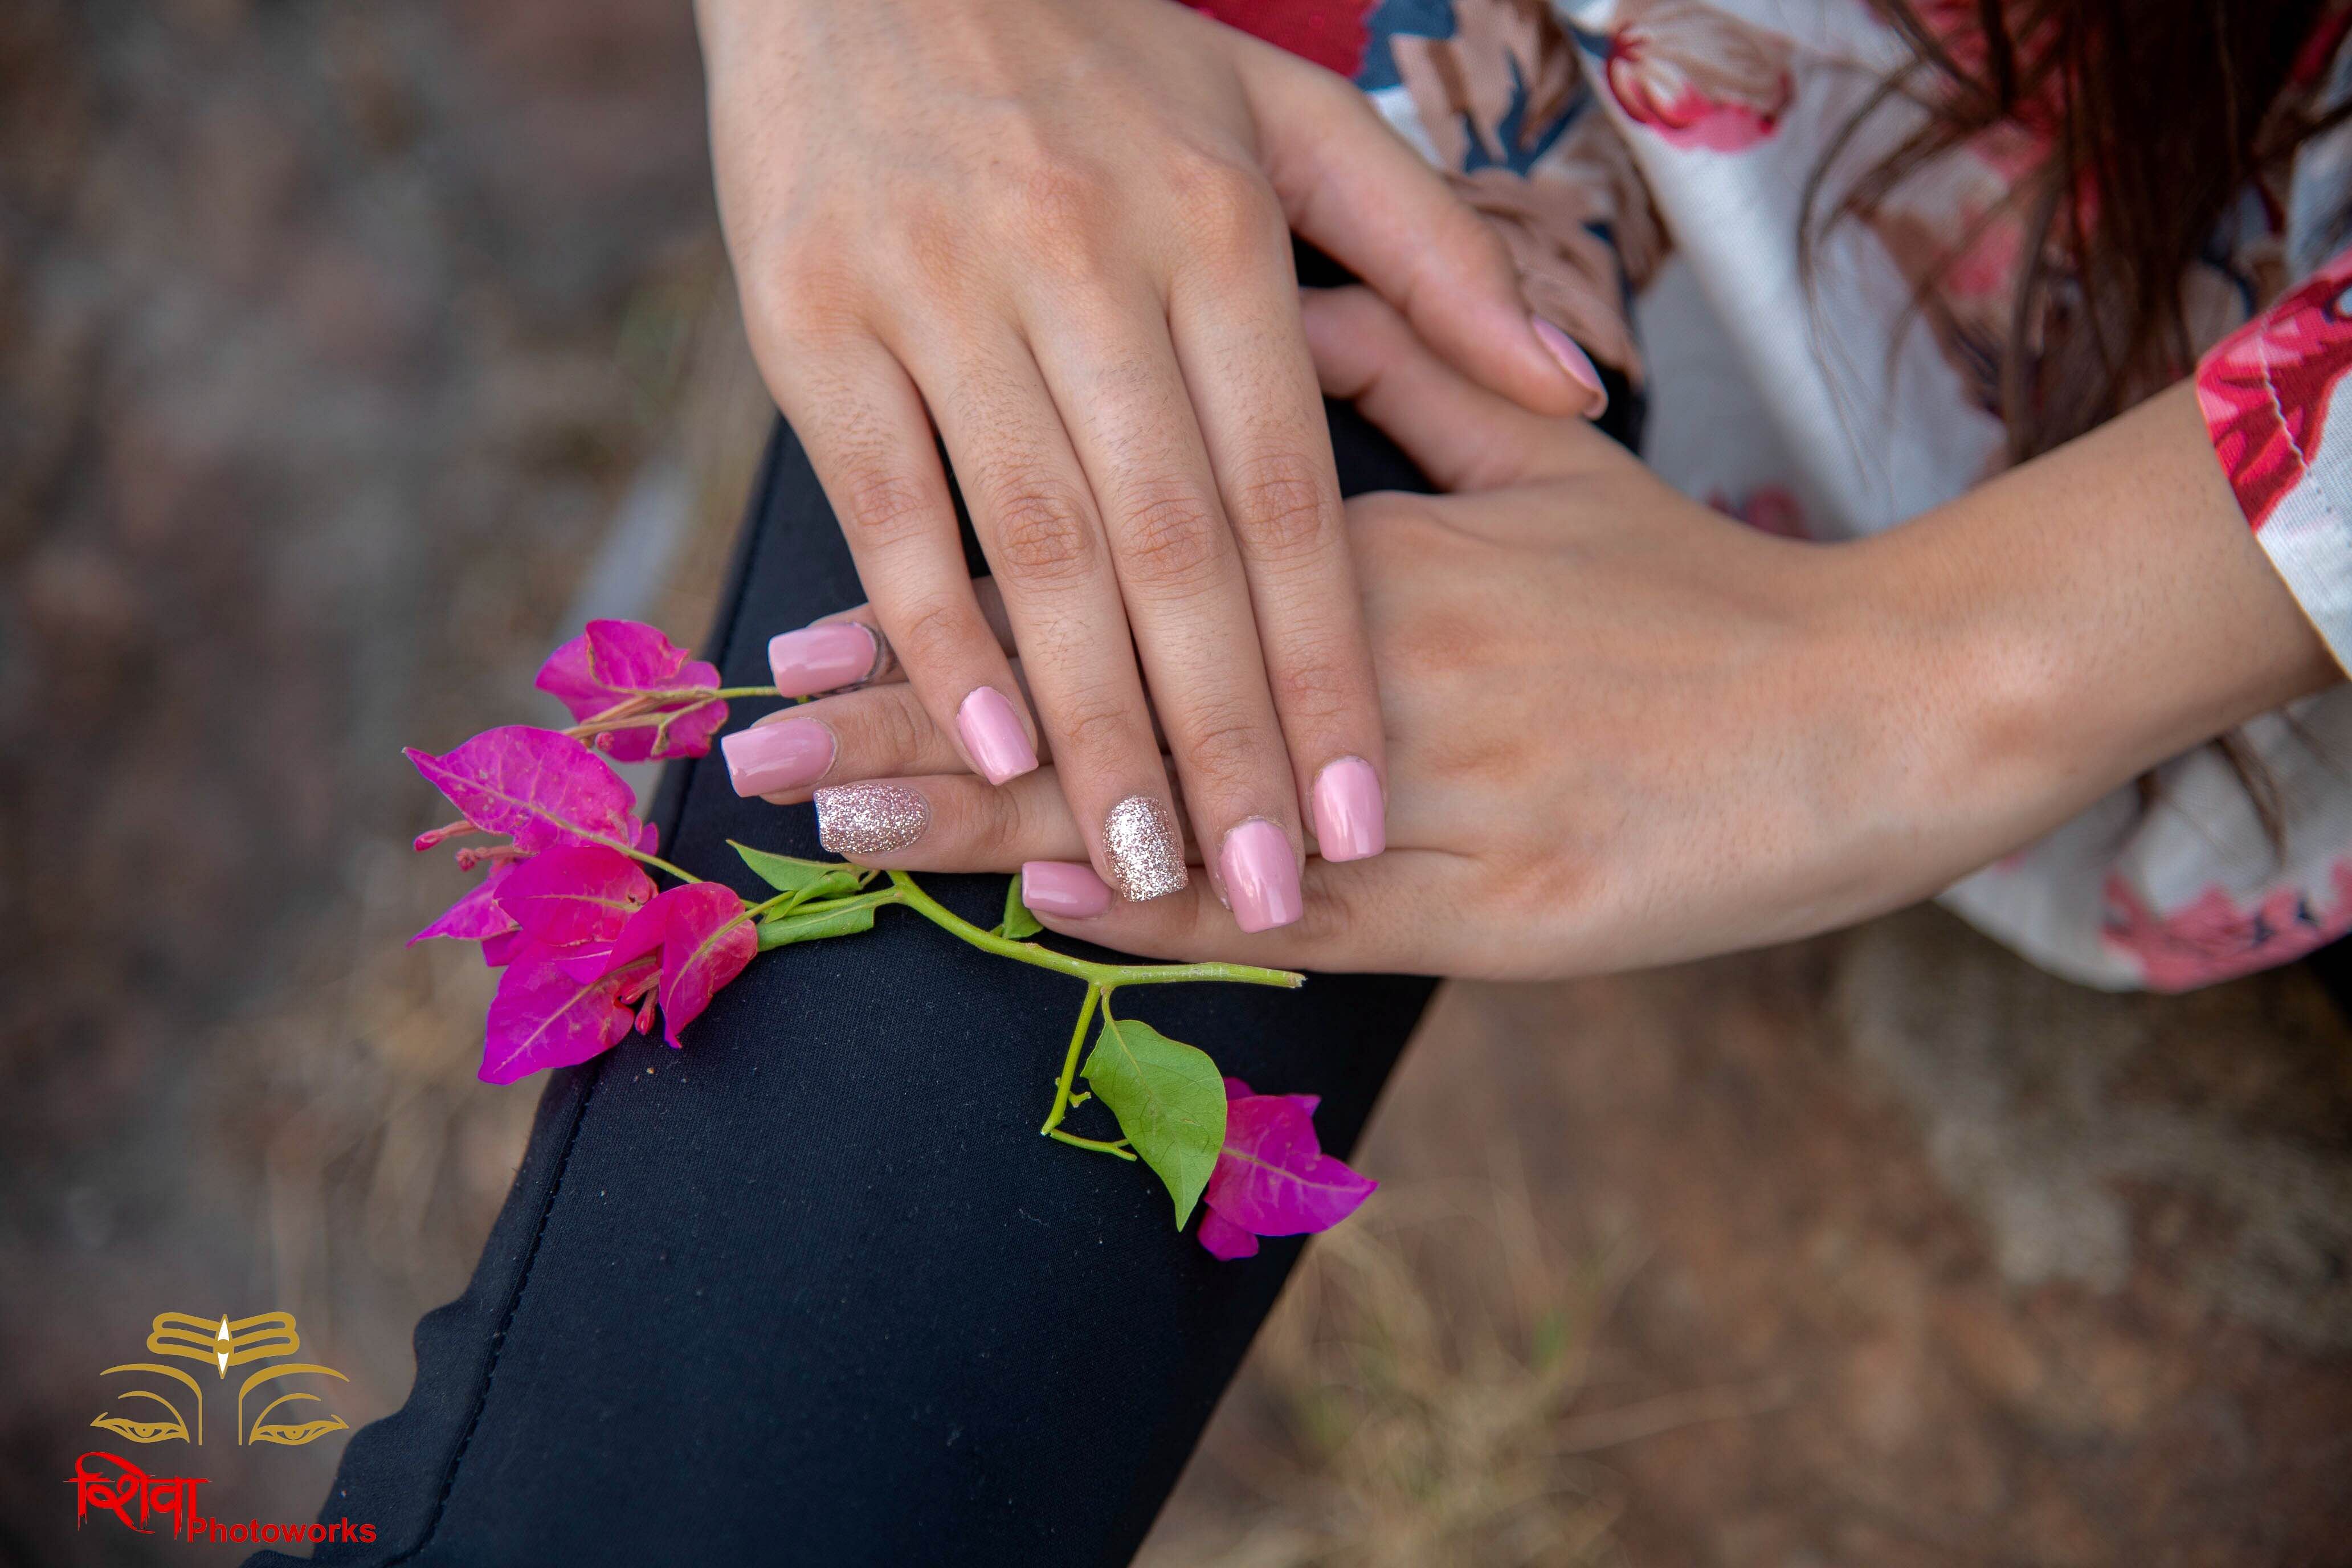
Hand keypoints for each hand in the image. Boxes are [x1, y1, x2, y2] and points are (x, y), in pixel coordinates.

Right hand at [698, 0, 1603, 922]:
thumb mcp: (1281, 115)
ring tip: (1145, 854)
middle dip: (1227, 737)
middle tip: (1267, 883)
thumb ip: (1429, 252)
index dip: (1326, 667)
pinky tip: (986, 741)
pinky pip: (890, 503)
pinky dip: (937, 629)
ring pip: (1038, 544)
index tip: (1358, 812)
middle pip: (1174, 549)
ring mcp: (945, 294)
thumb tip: (1567, 378)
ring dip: (1095, 720)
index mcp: (1218, 230)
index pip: (1290, 495)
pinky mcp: (816, 319)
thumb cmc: (1089, 41)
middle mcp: (1090, 267)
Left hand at [735, 290, 2335, 976]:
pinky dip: (1164, 907)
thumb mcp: (1550, 455)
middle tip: (756, 752)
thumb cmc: (1698, 588)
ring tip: (838, 836)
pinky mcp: (1493, 901)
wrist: (1880, 703)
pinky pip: (1297, 913)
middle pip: (1102, 690)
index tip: (815, 634)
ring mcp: (1423, 785)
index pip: (1109, 570)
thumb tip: (1297, 317)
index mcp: (1365, 543)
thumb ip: (1413, 376)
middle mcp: (1365, 658)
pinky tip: (1043, 907)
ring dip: (990, 820)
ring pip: (1172, 803)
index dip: (957, 607)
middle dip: (915, 729)